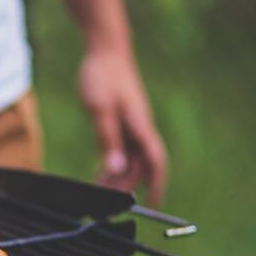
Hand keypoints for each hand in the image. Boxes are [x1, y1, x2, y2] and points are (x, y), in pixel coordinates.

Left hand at [79, 48, 167, 204]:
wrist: (105, 50)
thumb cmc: (103, 75)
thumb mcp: (99, 109)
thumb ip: (107, 139)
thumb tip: (116, 168)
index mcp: (140, 126)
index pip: (155, 162)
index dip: (156, 185)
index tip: (152, 205)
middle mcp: (140, 128)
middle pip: (140, 166)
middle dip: (126, 186)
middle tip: (105, 201)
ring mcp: (133, 125)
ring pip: (130, 159)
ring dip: (118, 176)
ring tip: (99, 190)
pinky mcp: (124, 121)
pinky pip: (122, 149)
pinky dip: (113, 163)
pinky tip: (101, 172)